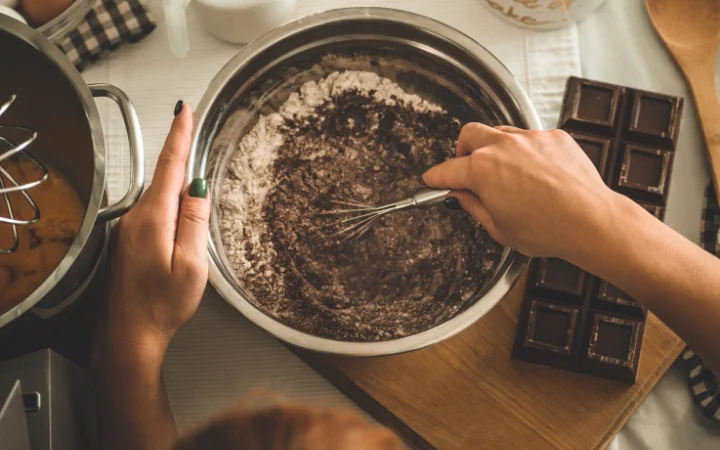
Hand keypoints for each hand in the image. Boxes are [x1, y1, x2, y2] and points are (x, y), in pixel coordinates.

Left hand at [94, 103, 209, 364]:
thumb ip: (195, 221)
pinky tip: (177, 237)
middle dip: (182, 163)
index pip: (169, 166)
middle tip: (196, 156)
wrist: (129, 335)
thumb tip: (198, 187)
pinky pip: (153, 216)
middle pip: (165, 180)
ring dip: (178, 197)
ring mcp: (128, 230)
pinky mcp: (128, 242)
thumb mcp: (192, 264)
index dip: (179, 135)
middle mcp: (135, 219)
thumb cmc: (162, 305)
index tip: (184, 110)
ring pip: (160, 200)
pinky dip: (169, 214)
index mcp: (153, 219)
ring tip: (192, 221)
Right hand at [423, 123, 617, 258]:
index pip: (448, 169)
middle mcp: (503, 146)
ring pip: (500, 132)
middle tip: (468, 169)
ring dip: (495, 148)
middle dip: (463, 150)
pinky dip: (527, 152)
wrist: (591, 221)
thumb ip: (473, 206)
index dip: (436, 177)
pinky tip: (537, 173)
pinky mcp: (554, 137)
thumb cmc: (547, 230)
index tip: (433, 179)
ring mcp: (530, 138)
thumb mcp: (498, 228)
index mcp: (482, 170)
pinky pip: (531, 138)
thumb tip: (460, 196)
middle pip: (469, 134)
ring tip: (505, 172)